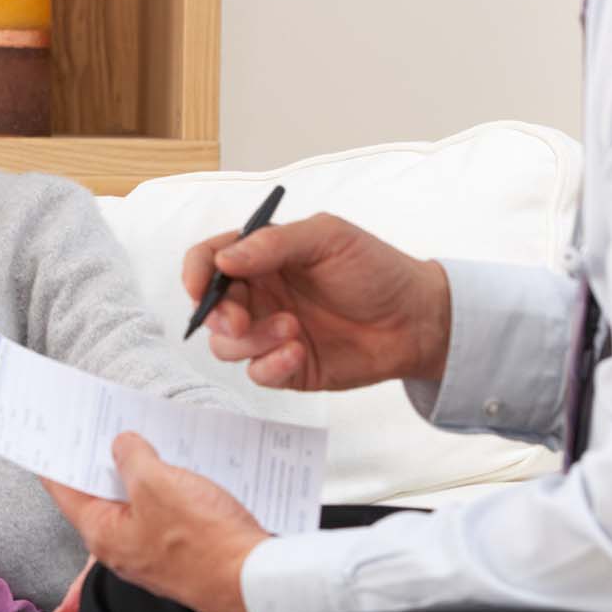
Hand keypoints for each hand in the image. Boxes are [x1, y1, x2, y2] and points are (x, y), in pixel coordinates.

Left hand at [42, 434, 269, 611]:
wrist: (255, 580)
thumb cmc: (205, 542)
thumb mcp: (157, 483)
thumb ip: (132, 458)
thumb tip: (123, 446)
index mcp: (103, 534)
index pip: (64, 490)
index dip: (56, 457)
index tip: (53, 433)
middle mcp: (123, 549)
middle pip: (102, 495)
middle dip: (104, 460)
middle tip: (104, 426)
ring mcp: (153, 553)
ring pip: (137, 504)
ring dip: (143, 473)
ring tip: (150, 442)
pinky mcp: (183, 553)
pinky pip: (166, 514)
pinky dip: (169, 490)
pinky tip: (183, 470)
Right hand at [183, 213, 450, 390]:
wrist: (416, 320)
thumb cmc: (376, 270)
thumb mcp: (328, 238)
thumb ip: (275, 243)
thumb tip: (225, 259)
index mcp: (263, 256)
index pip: (209, 259)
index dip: (195, 272)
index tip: (199, 287)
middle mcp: (260, 293)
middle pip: (210, 307)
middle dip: (217, 315)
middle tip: (239, 320)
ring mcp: (270, 332)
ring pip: (226, 345)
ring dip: (251, 340)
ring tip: (292, 331)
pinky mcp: (286, 366)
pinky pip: (256, 373)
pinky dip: (271, 366)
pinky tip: (299, 353)